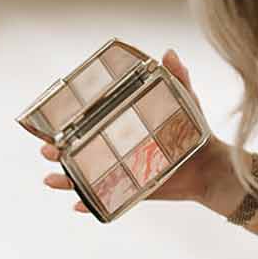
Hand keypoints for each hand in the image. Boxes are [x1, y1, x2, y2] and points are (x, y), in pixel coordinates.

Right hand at [40, 50, 222, 210]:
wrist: (211, 165)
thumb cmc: (195, 131)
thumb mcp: (184, 101)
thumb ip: (177, 77)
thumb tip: (169, 53)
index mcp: (120, 126)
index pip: (86, 123)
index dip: (64, 123)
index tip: (48, 122)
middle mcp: (114, 149)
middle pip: (76, 151)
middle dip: (56, 152)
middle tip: (47, 150)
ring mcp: (119, 171)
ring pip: (84, 177)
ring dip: (65, 180)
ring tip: (51, 180)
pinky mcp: (130, 191)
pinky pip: (105, 200)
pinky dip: (90, 205)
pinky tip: (78, 206)